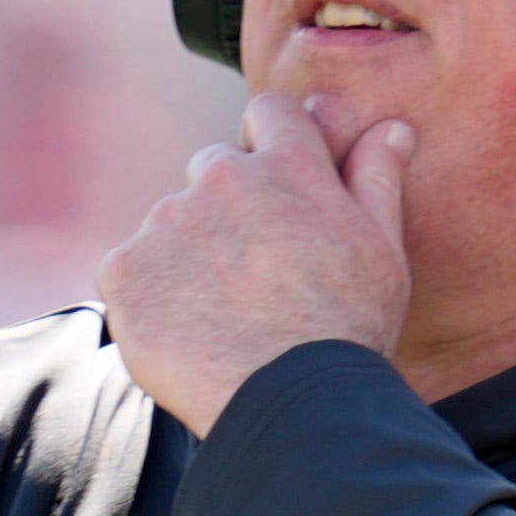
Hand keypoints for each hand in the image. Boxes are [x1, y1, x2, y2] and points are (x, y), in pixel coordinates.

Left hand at [99, 97, 409, 435]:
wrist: (292, 402)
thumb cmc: (349, 330)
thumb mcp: (383, 250)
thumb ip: (377, 179)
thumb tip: (390, 128)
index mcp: (288, 167)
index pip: (269, 113)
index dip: (272, 145)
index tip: (277, 190)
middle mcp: (221, 179)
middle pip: (213, 171)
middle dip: (228, 210)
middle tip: (253, 278)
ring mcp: (166, 223)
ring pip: (171, 226)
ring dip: (188, 256)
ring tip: (221, 317)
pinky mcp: (125, 270)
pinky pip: (130, 271)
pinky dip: (150, 297)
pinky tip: (186, 334)